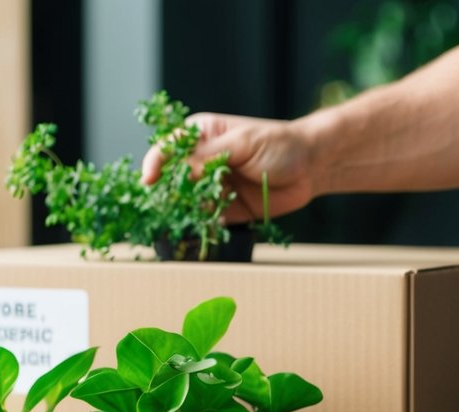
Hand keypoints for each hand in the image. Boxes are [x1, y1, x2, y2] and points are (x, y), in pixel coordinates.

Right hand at [140, 113, 313, 223]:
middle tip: (166, 206)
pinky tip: (204, 229)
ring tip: (185, 220)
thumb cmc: (278, 144)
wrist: (310, 167)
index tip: (149, 181)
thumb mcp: (242, 144)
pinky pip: (208, 219)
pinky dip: (204, 225)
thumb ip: (210, 156)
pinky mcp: (226, 209)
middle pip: (172, 178)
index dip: (154, 163)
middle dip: (167, 193)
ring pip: (188, 202)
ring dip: (185, 212)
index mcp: (201, 136)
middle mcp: (202, 161)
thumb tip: (180, 169)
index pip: (167, 148)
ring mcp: (213, 186)